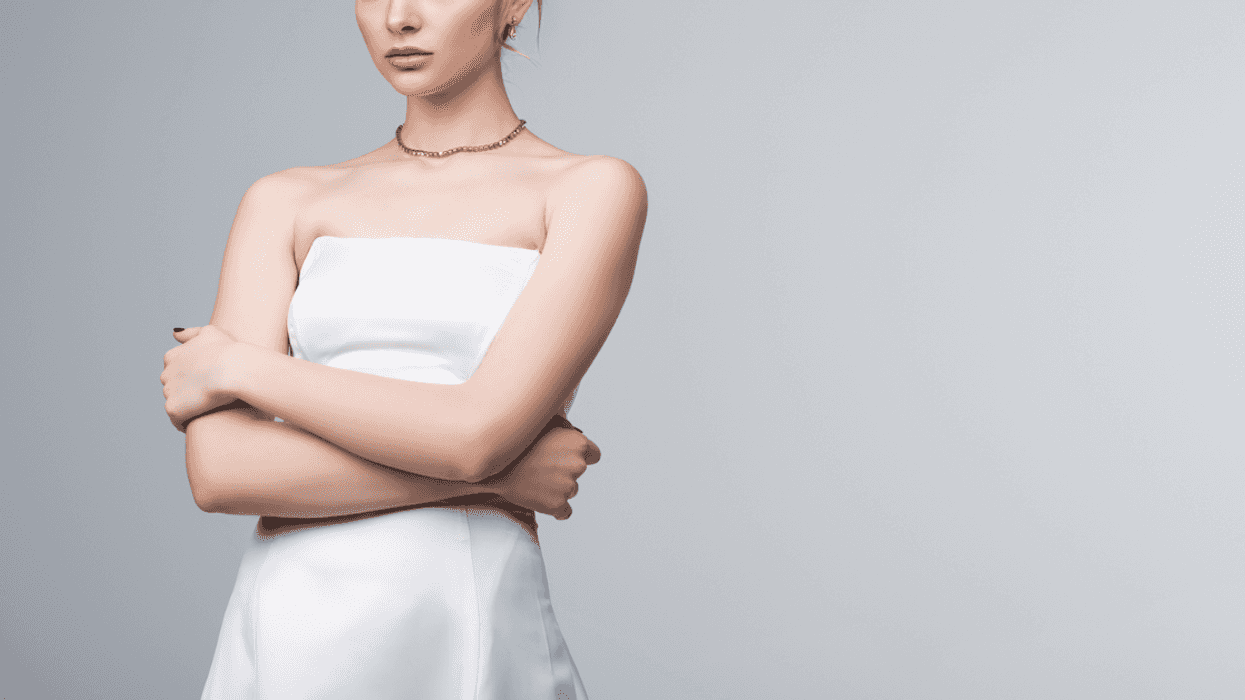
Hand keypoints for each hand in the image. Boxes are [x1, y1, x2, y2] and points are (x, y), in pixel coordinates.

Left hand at [161, 325, 242, 432]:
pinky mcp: (173, 409)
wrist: (233, 369)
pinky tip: (202, 420)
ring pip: (176, 403)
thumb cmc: (227, 350)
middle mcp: (165, 373)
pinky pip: (177, 420)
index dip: (192, 377)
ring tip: (208, 409)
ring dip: (188, 407)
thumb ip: (190, 333)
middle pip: (174, 387)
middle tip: (210, 396)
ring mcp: (168, 392)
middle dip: (187, 392)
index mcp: (171, 356)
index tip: (207, 381)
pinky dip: (187, 422)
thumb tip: (174, 334)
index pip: (176, 370)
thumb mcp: (210, 332)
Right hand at [482, 423, 601, 519]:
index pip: (594, 455)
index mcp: (579, 443)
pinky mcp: (557, 504)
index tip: (566, 457)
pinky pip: (564, 512)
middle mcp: (578, 465)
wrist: (493, 466)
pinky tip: (540, 498)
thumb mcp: (544, 423)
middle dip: (565, 471)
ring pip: (570, 491)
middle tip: (541, 467)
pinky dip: (556, 509)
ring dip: (557, 488)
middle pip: (579, 473)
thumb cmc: (518, 442)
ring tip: (535, 479)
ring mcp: (568, 486)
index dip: (581, 456)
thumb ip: (565, 427)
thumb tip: (574, 429)